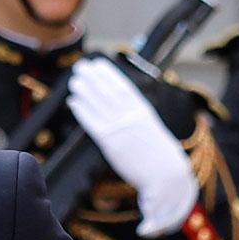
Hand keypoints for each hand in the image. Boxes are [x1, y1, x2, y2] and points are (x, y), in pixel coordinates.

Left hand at [65, 57, 197, 235]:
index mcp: (144, 111)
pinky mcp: (110, 142)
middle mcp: (131, 116)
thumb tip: (126, 114)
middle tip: (80, 66)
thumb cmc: (161, 158)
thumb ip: (137, 121)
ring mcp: (120, 128)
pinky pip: (92, 122)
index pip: (123, 87)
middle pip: (108, 91)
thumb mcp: (151, 131)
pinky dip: (81, 111)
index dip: (109, 75)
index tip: (99, 64)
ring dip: (85, 90)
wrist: (166, 175)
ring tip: (74, 80)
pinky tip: (73, 102)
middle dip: (93, 77)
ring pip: (98, 104)